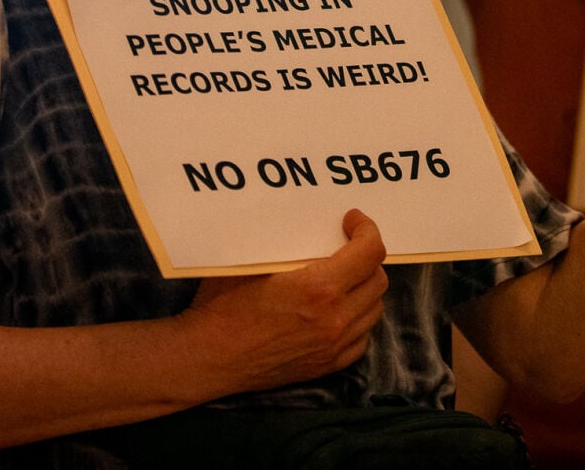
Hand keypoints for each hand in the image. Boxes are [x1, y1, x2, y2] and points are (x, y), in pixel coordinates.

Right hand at [181, 210, 388, 390]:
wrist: (207, 357)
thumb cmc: (223, 305)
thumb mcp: (254, 260)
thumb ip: (290, 242)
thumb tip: (307, 219)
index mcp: (319, 288)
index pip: (370, 252)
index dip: (367, 229)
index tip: (353, 220)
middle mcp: (335, 319)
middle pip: (378, 279)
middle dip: (367, 257)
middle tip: (347, 247)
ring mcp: (333, 346)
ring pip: (373, 309)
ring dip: (364, 288)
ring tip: (344, 277)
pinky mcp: (326, 366)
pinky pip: (361, 338)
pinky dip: (357, 319)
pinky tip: (338, 309)